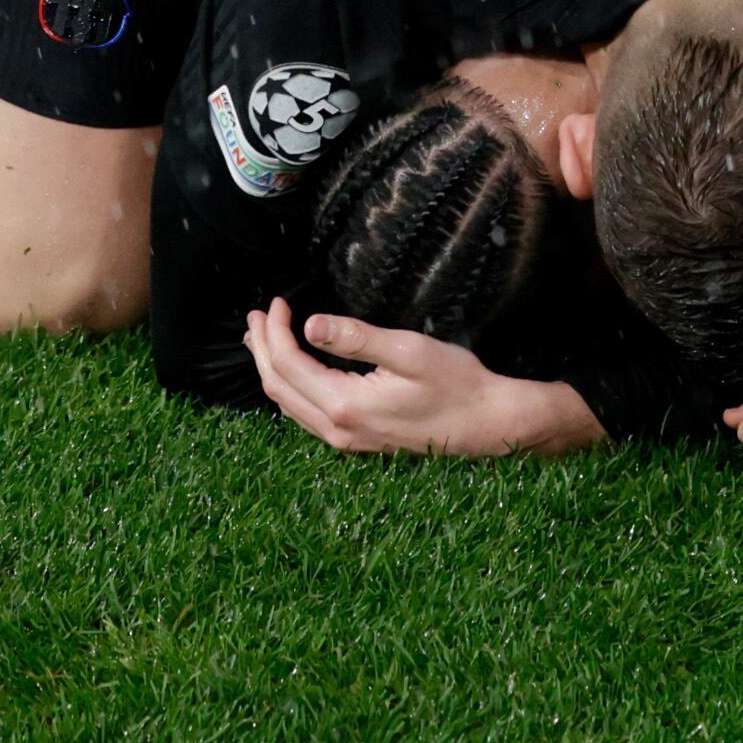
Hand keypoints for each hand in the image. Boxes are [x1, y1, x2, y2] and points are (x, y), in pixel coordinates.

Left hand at [243, 300, 601, 456]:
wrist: (486, 425)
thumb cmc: (456, 384)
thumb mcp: (407, 351)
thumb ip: (356, 338)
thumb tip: (309, 325)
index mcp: (345, 406)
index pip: (289, 365)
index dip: (276, 331)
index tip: (277, 302)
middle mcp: (338, 430)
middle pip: (279, 388)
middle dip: (263, 349)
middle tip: (257, 315)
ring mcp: (346, 440)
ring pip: (289, 404)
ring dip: (272, 368)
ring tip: (263, 337)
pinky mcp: (356, 441)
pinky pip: (306, 414)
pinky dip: (290, 386)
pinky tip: (294, 368)